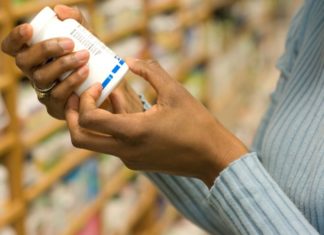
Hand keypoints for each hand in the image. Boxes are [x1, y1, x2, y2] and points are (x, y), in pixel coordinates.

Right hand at [1, 5, 90, 118]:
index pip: (12, 48)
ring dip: (63, 65)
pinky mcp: (56, 106)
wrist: (107, 85)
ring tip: (84, 57)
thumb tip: (59, 10)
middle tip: (70, 43)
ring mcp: (44, 91)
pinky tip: (86, 73)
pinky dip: (72, 82)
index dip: (15, 38)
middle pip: (24, 62)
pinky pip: (58, 95)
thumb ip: (75, 20)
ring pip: (42, 78)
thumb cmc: (91, 58)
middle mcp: (34, 73)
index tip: (30, 29)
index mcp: (34, 56)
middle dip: (46, 49)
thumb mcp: (85, 37)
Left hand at [65, 59, 247, 186]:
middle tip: (76, 97)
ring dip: (97, 119)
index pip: (88, 119)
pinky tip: (130, 111)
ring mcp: (130, 159)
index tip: (98, 85)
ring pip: (96, 141)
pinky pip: (114, 145)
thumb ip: (151, 72)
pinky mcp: (136, 163)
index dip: (85, 99)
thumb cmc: (196, 123)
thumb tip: (131, 61)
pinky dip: (113, 127)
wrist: (211, 156)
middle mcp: (125, 150)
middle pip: (80, 139)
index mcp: (132, 132)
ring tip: (113, 95)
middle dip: (71, 116)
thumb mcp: (175, 91)